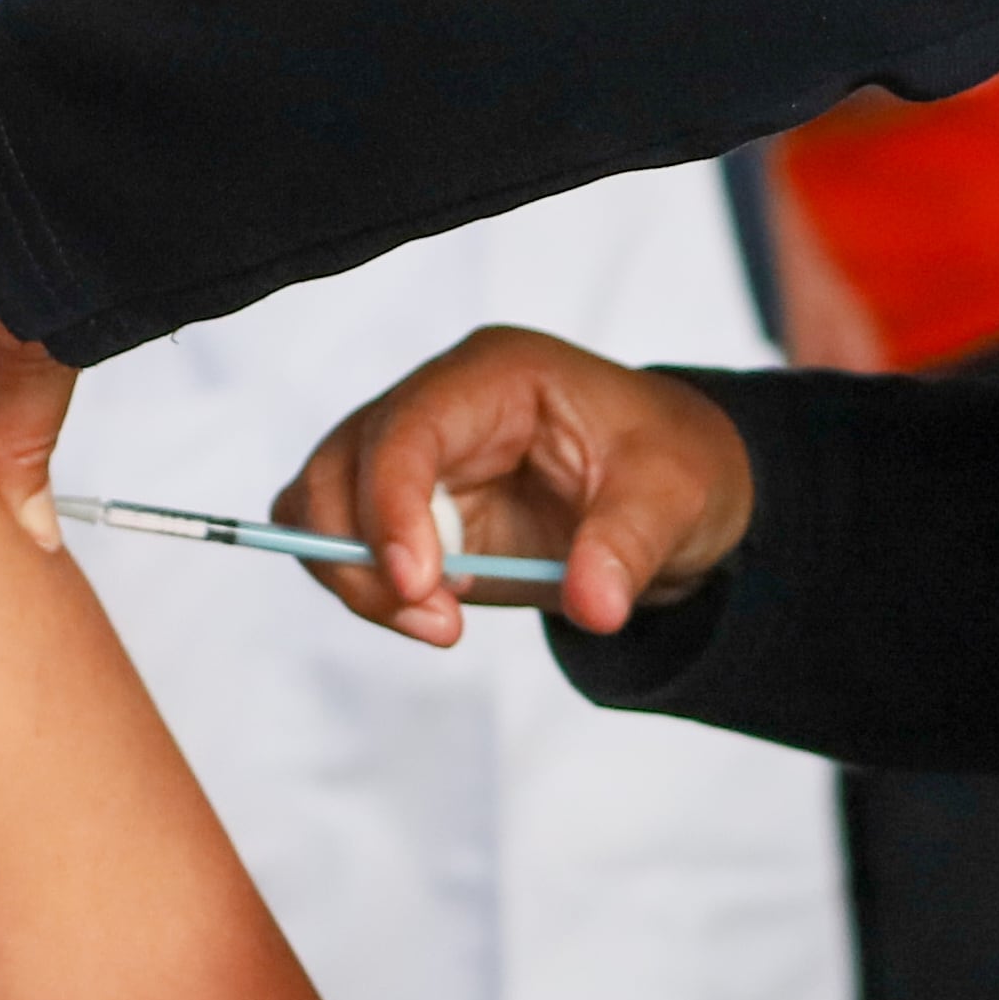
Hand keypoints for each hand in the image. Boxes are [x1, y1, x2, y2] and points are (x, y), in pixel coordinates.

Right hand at [273, 326, 752, 649]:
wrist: (673, 491)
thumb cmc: (673, 464)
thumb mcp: (676, 497)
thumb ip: (630, 546)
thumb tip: (594, 605)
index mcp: (495, 375)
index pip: (406, 427)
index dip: (391, 505)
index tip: (417, 586)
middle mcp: (437, 404)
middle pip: (339, 464)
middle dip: (361, 552)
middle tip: (437, 623)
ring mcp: (413, 456)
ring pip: (321, 503)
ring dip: (355, 574)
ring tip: (437, 624)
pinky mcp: (407, 508)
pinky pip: (343, 541)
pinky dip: (363, 585)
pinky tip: (426, 613)